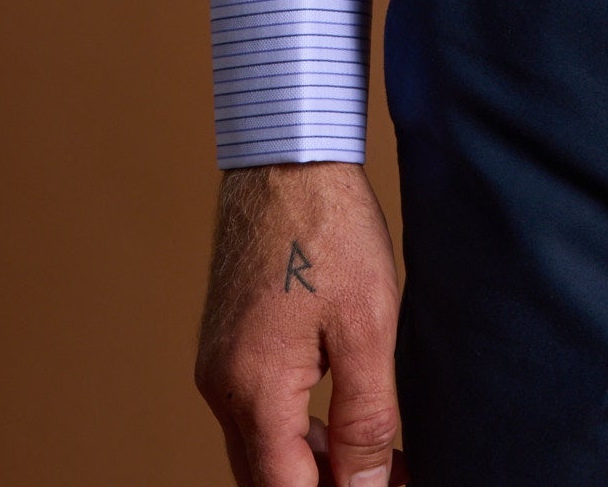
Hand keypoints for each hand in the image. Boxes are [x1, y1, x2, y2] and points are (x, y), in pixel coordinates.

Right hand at [195, 161, 406, 485]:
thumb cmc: (330, 229)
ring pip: (261, 448)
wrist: (288, 154)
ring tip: (380, 460)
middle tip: (389, 478)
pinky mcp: (227, 342)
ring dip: (313, 465)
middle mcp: (221, 386)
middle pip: (267, 478)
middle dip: (326, 486)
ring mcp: (218, 364)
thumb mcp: (369, 327)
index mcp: (252, 389)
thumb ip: (366, 420)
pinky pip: (257, 411)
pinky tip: (342, 422)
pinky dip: (296, 429)